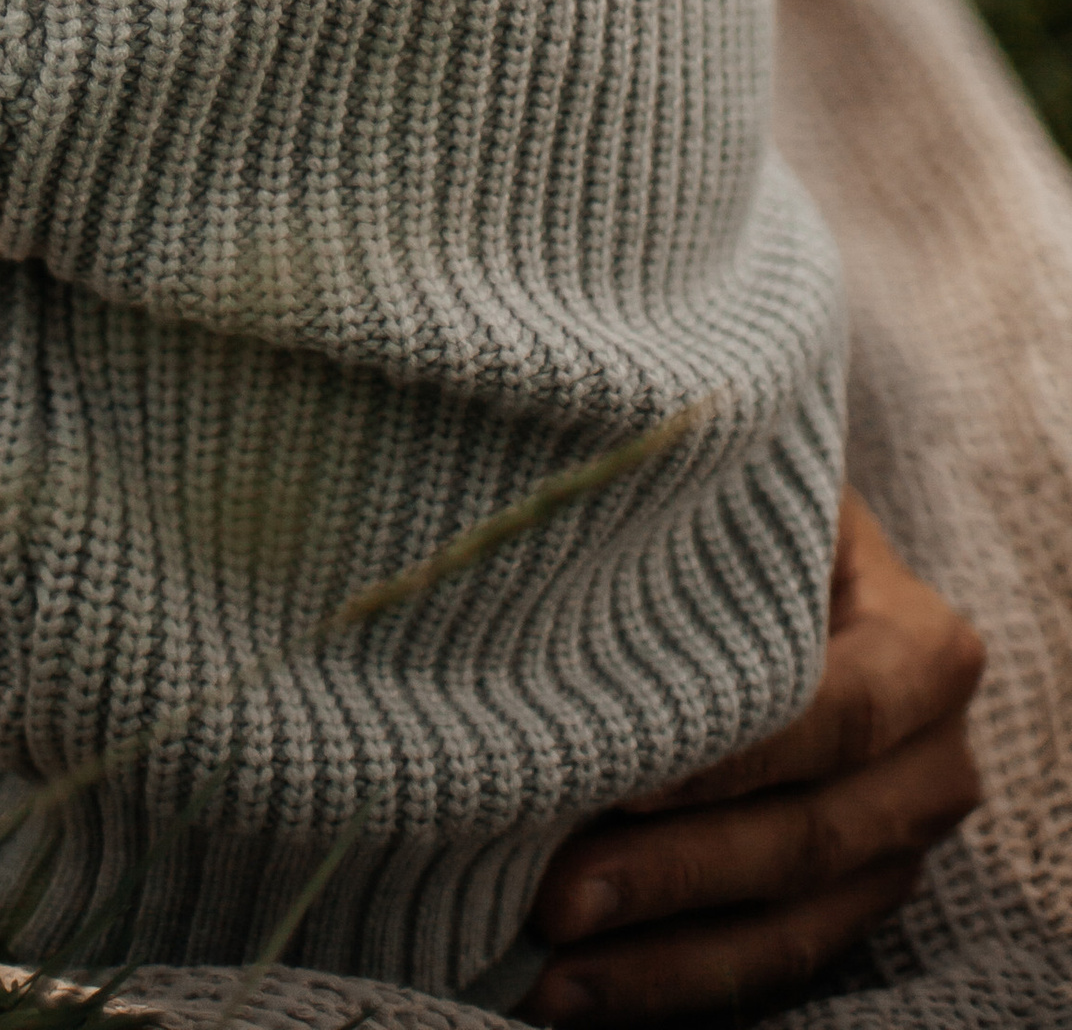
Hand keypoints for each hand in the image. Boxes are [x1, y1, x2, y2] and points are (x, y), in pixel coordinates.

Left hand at [526, 488, 983, 1020]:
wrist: (787, 563)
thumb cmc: (749, 517)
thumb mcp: (751, 503)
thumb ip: (704, 530)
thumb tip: (585, 553)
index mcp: (928, 653)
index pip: (834, 716)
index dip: (731, 755)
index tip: (620, 778)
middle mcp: (932, 765)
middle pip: (807, 838)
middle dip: (675, 873)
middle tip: (556, 892)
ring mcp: (895, 848)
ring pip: (787, 925)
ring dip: (661, 955)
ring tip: (550, 965)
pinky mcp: (845, 904)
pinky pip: (765, 961)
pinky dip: (666, 981)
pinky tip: (567, 993)